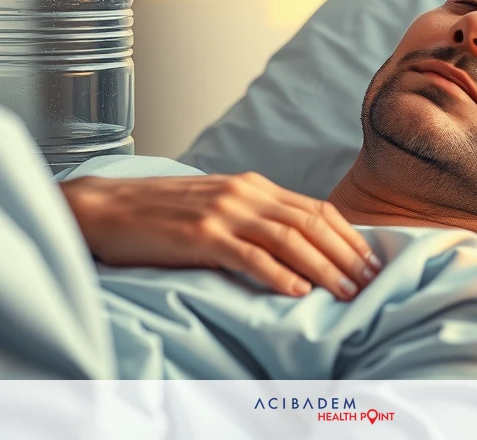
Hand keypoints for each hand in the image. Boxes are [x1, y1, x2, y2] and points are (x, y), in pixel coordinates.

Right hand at [59, 172, 381, 300]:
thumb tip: (293, 244)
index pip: (314, 208)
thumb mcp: (216, 206)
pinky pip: (248, 255)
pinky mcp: (199, 235)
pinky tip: (298, 291)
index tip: (370, 261)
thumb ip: (253, 217)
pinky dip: (278, 273)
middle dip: (346, 254)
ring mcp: (222, 212)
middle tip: (370, 282)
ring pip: (288, 239)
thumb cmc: (159, 213)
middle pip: (310, 223)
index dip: (348, 235)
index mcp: (251, 185)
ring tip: (346, 292)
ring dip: (323, 267)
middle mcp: (243, 193)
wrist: (106, 207)